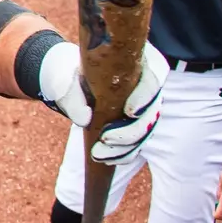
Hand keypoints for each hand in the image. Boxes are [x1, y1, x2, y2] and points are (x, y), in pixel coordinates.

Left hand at [40, 41, 166, 163]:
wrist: (70, 86)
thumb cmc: (72, 77)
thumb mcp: (67, 81)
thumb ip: (74, 96)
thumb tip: (85, 119)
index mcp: (137, 63)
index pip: (154, 76)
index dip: (146, 95)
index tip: (129, 111)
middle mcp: (146, 86)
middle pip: (153, 111)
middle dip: (131, 131)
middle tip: (105, 139)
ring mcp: (145, 108)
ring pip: (146, 132)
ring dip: (125, 148)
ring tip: (99, 154)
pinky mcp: (136, 127)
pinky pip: (137, 144)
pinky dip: (122, 155)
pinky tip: (105, 159)